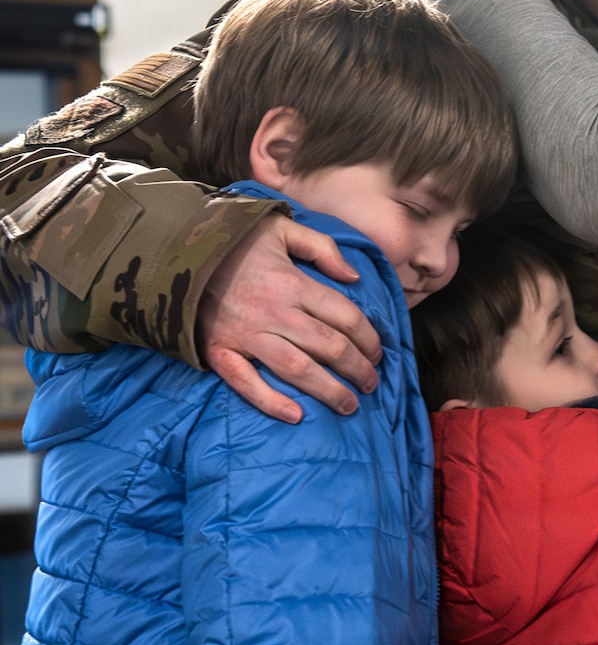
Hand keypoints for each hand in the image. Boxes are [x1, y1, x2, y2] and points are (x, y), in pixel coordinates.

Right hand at [197, 217, 383, 422]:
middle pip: (329, 347)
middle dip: (358, 369)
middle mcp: (275, 312)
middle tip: (372, 384)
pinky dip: (270, 402)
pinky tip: (296, 416)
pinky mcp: (218, 351)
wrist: (172, 251)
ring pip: (297, 369)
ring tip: (349, 405)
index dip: (369, 338)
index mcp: (293, 284)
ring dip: (328, 391)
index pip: (346, 317)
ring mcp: (245, 335)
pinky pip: (246, 383)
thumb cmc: (233, 240)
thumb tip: (355, 278)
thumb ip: (322, 248)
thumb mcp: (282, 228)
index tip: (379, 353)